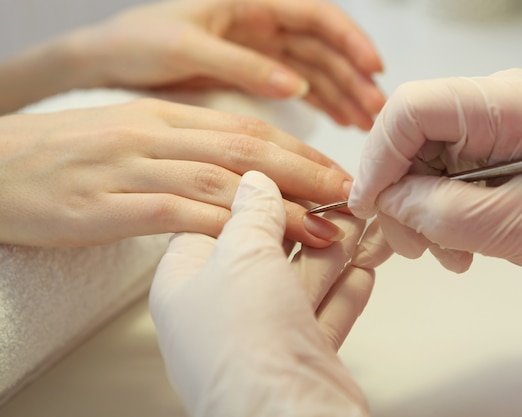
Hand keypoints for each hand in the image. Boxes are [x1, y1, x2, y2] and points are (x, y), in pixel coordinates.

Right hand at [0, 99, 351, 246]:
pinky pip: (177, 215)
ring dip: (279, 209)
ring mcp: (133, 170)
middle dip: (308, 175)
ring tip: (323, 230)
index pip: (248, 131)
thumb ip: (183, 146)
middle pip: (248, 152)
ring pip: (222, 183)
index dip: (299, 152)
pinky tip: (256, 245)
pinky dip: (225, 229)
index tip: (336, 174)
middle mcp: (156, 136)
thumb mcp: (131, 136)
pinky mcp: (108, 207)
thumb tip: (236, 168)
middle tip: (350, 197)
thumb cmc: (63, 155)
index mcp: (165, 116)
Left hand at [73, 0, 385, 129]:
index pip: (315, 16)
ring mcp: (260, 49)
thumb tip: (296, 85)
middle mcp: (262, 23)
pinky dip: (320, 102)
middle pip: (324, 47)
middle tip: (377, 111)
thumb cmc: (138, 42)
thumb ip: (243, 64)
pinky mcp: (254, 72)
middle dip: (353, 76)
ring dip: (343, 94)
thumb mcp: (188, 48)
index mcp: (250, 3)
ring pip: (316, 68)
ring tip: (365, 123)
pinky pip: (298, 85)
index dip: (349, 39)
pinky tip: (339, 120)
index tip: (373, 68)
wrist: (107, 60)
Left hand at [149, 171, 391, 415]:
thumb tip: (256, 182)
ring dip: (334, 252)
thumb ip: (252, 212)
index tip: (291, 177)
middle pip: (266, 251)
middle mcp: (221, 311)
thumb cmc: (247, 344)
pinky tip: (366, 265)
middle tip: (338, 200)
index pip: (218, 222)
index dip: (256, 196)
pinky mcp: (300, 356)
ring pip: (301, 280)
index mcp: (185, 284)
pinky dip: (347, 287)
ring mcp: (262, 336)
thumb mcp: (242, 255)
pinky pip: (326, 311)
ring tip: (362, 222)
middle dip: (306, 225)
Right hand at [349, 68, 521, 282]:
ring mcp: (484, 124)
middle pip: (407, 136)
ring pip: (415, 160)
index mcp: (506, 103)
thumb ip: (434, 212)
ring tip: (444, 252)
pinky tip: (456, 244)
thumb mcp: (505, 225)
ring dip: (417, 212)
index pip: (412, 109)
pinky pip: (434, 173)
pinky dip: (434, 213)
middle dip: (398, 194)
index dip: (379, 156)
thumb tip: (384, 200)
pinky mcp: (481, 147)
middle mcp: (489, 103)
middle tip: (409, 244)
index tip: (368, 204)